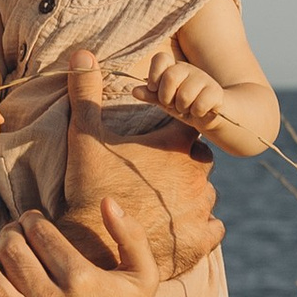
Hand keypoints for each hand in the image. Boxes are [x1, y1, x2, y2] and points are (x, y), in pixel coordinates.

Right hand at [61, 47, 222, 277]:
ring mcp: (202, 207)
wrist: (94, 245)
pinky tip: (181, 228)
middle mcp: (197, 173)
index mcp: (177, 144)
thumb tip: (81, 51)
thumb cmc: (90, 187)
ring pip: (207, 194)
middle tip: (158, 177)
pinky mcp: (201, 239)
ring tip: (165, 204)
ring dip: (192, 196)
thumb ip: (87, 91)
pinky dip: (202, 227)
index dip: (174, 135)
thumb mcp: (85, 136)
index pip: (190, 127)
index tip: (159, 144)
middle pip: (201, 161)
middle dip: (185, 165)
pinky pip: (215, 228)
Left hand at [143, 46, 237, 142]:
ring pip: (185, 95)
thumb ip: (150, 95)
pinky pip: (199, 105)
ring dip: (183, 108)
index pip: (160, 58)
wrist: (211, 115)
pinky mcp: (216, 92)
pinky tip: (200, 112)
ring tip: (187, 108)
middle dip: (167, 97)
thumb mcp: (165, 101)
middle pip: (171, 77)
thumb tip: (134, 91)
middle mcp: (189, 69)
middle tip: (172, 104)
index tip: (154, 88)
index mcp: (174, 68)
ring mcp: (204, 79)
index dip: (154, 74)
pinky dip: (196, 114)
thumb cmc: (185, 105)